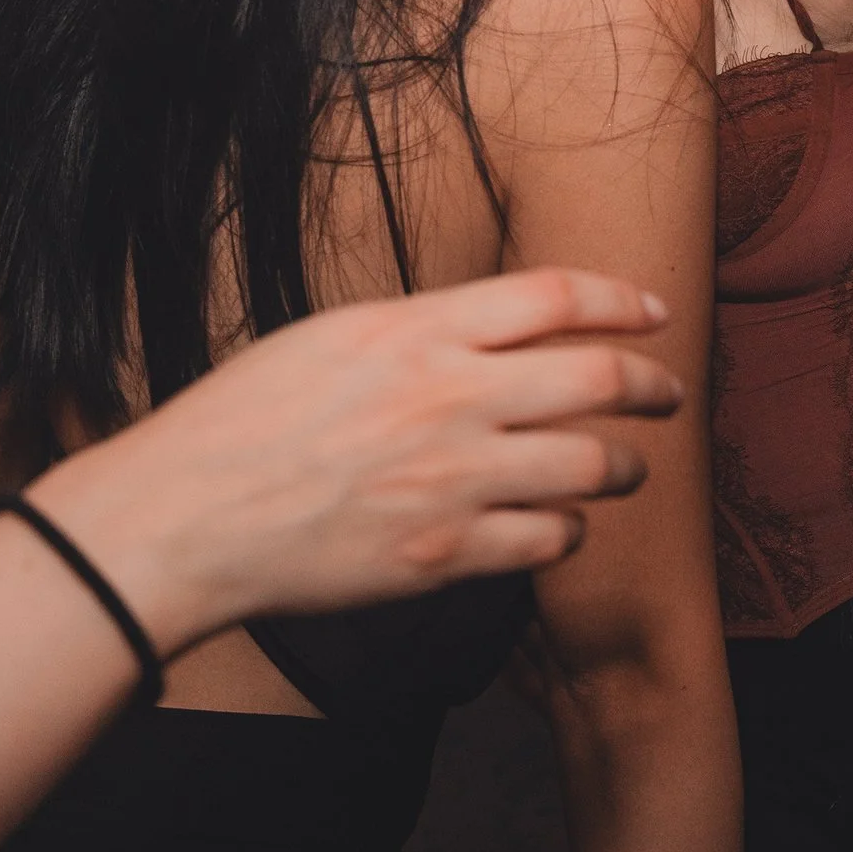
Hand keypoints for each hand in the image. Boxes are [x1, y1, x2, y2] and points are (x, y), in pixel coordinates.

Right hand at [30, 269, 684, 653]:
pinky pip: (548, 539)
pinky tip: (559, 524)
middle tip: (667, 394)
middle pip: (597, 378)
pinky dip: (568, 530)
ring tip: (626, 467)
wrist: (185, 516)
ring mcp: (450, 479)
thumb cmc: (244, 422)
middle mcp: (447, 397)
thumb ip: (420, 329)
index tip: (654, 313)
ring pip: (590, 465)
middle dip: (651, 386)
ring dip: (624, 465)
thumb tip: (492, 328)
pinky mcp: (444, 554)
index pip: (556, 297)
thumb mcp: (331, 337)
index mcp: (416, 330)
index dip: (623, 301)